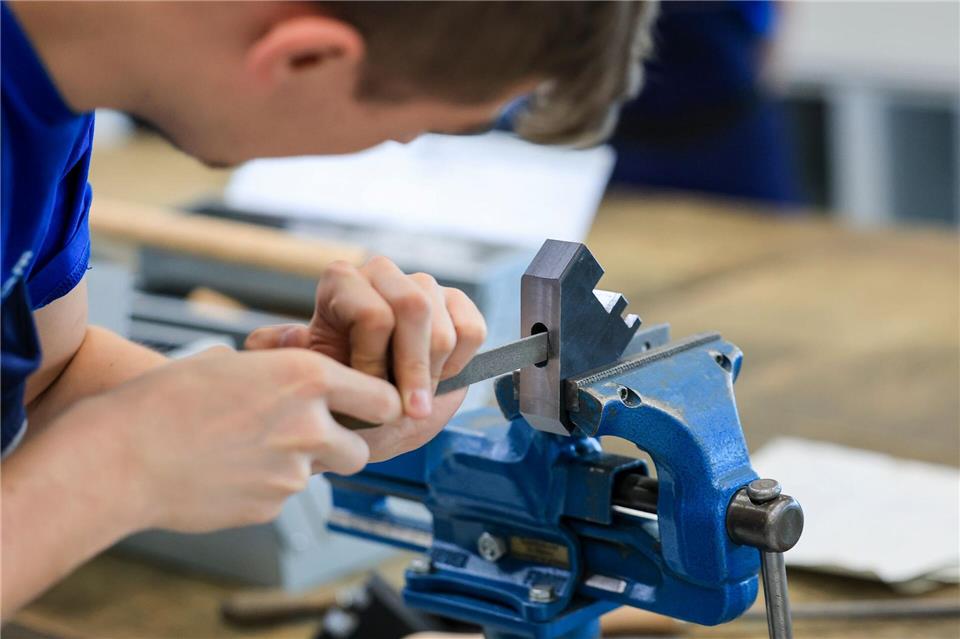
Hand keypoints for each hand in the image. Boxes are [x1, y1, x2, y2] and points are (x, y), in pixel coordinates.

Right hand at [69, 346, 402, 531]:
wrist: (120, 458)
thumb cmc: (165, 400)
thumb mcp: (230, 362)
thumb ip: (277, 370)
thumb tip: (291, 370)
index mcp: (307, 378)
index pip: (383, 397)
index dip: (379, 404)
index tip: (370, 407)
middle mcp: (310, 427)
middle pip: (363, 448)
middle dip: (346, 444)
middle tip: (313, 435)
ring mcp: (292, 474)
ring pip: (321, 473)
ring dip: (304, 465)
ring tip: (255, 449)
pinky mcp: (271, 508)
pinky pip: (283, 496)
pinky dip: (266, 487)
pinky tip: (228, 472)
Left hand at [245, 257, 486, 461]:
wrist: (372, 410)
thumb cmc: (335, 393)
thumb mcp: (302, 381)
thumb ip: (278, 359)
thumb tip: (272, 340)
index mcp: (340, 284)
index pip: (373, 313)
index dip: (373, 361)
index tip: (367, 394)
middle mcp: (381, 275)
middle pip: (414, 307)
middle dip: (413, 369)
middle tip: (408, 411)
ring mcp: (421, 287)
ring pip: (442, 324)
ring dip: (433, 373)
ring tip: (414, 400)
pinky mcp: (455, 305)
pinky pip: (472, 329)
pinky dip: (460, 362)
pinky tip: (438, 379)